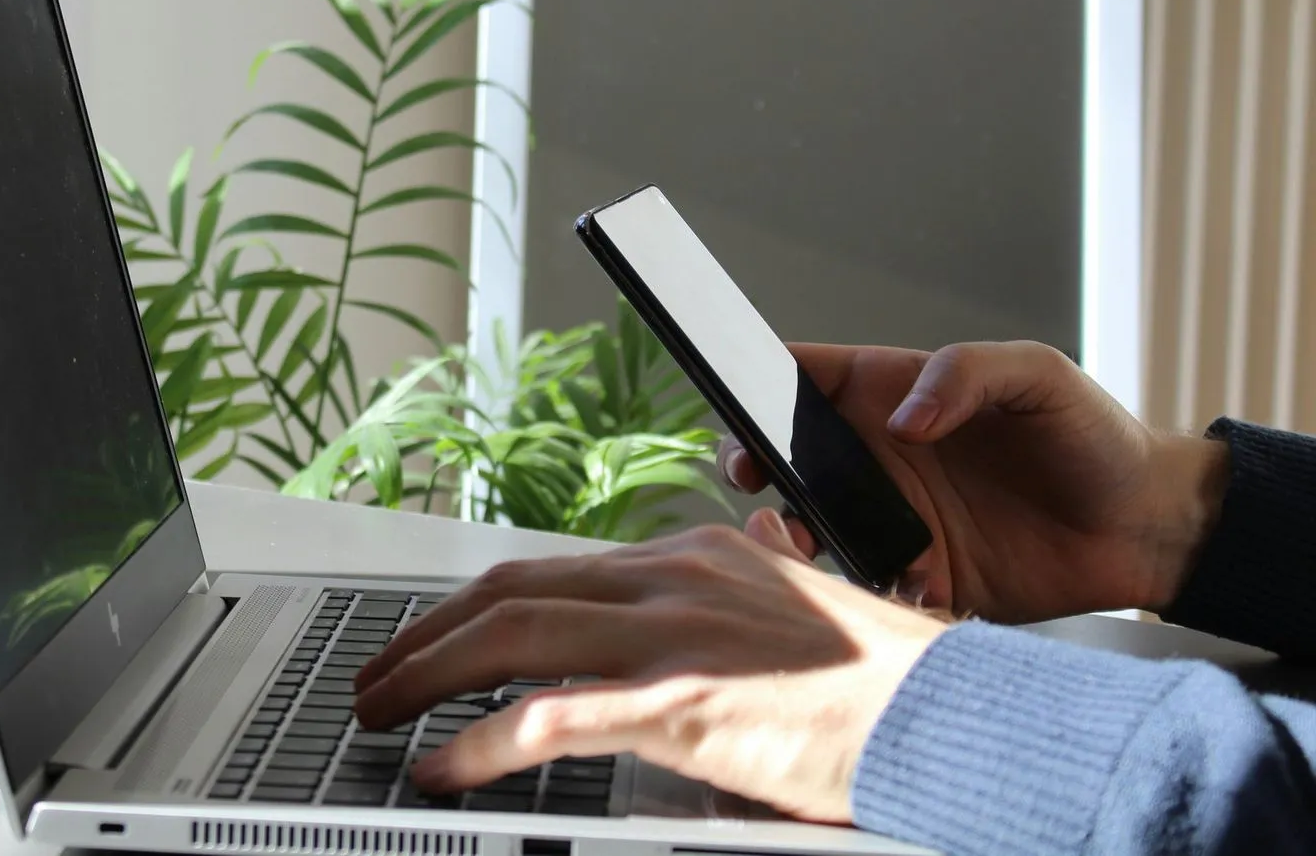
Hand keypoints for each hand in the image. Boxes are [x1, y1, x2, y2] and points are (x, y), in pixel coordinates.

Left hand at [352, 517, 945, 823]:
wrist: (945, 713)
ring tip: (381, 711)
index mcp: (691, 557)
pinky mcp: (680, 705)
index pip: (554, 568)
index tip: (438, 633)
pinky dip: (480, 744)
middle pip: (510, 590)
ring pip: (512, 637)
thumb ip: (738, 582)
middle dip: (427, 632)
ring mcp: (671, 637)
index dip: (478, 603)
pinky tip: (445, 767)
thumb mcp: (793, 601)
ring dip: (427, 675)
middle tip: (379, 671)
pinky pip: (550, 718)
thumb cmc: (879, 676)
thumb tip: (718, 559)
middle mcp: (670, 580)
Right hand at [722, 341, 1228, 622]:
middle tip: (754, 483)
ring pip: (810, 528)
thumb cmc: (1095, 435)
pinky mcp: (920, 578)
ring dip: (794, 539)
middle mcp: (881, 457)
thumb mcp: (1039, 375)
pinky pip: (867, 589)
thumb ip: (965, 373)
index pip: (807, 377)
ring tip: (805, 549)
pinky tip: (903, 586)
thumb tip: (900, 418)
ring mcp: (895, 519)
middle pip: (786, 457)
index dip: (761, 382)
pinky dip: (865, 593)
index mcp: (895, 394)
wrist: (1148, 529)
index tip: (737, 399)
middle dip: (752, 467)